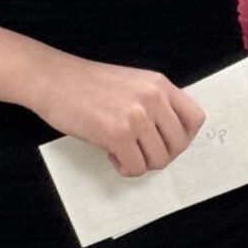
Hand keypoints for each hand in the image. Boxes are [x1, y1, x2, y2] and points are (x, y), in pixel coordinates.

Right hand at [29, 57, 204, 176]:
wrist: (51, 79)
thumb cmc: (87, 85)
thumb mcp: (132, 83)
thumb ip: (155, 104)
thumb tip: (171, 137)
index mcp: (159, 84)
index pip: (195, 119)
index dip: (182, 137)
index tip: (164, 141)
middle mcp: (153, 98)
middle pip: (178, 146)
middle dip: (159, 155)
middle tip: (138, 150)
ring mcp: (136, 116)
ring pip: (159, 160)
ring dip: (141, 163)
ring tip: (122, 150)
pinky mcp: (117, 134)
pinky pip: (136, 167)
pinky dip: (125, 168)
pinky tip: (112, 155)